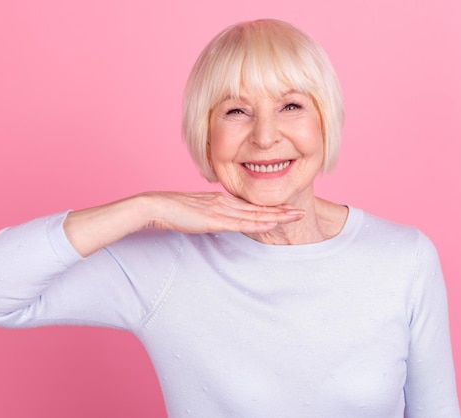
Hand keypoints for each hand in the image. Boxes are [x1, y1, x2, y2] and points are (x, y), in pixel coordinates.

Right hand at [142, 191, 304, 233]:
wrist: (157, 206)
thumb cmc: (173, 210)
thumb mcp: (197, 212)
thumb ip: (210, 217)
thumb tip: (219, 223)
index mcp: (221, 200)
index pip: (251, 205)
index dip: (270, 208)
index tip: (286, 210)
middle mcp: (225, 202)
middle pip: (258, 208)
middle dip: (282, 210)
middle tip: (302, 211)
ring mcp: (222, 210)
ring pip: (255, 214)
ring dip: (278, 216)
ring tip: (296, 216)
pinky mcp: (215, 219)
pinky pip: (243, 222)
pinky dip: (260, 222)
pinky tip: (273, 223)